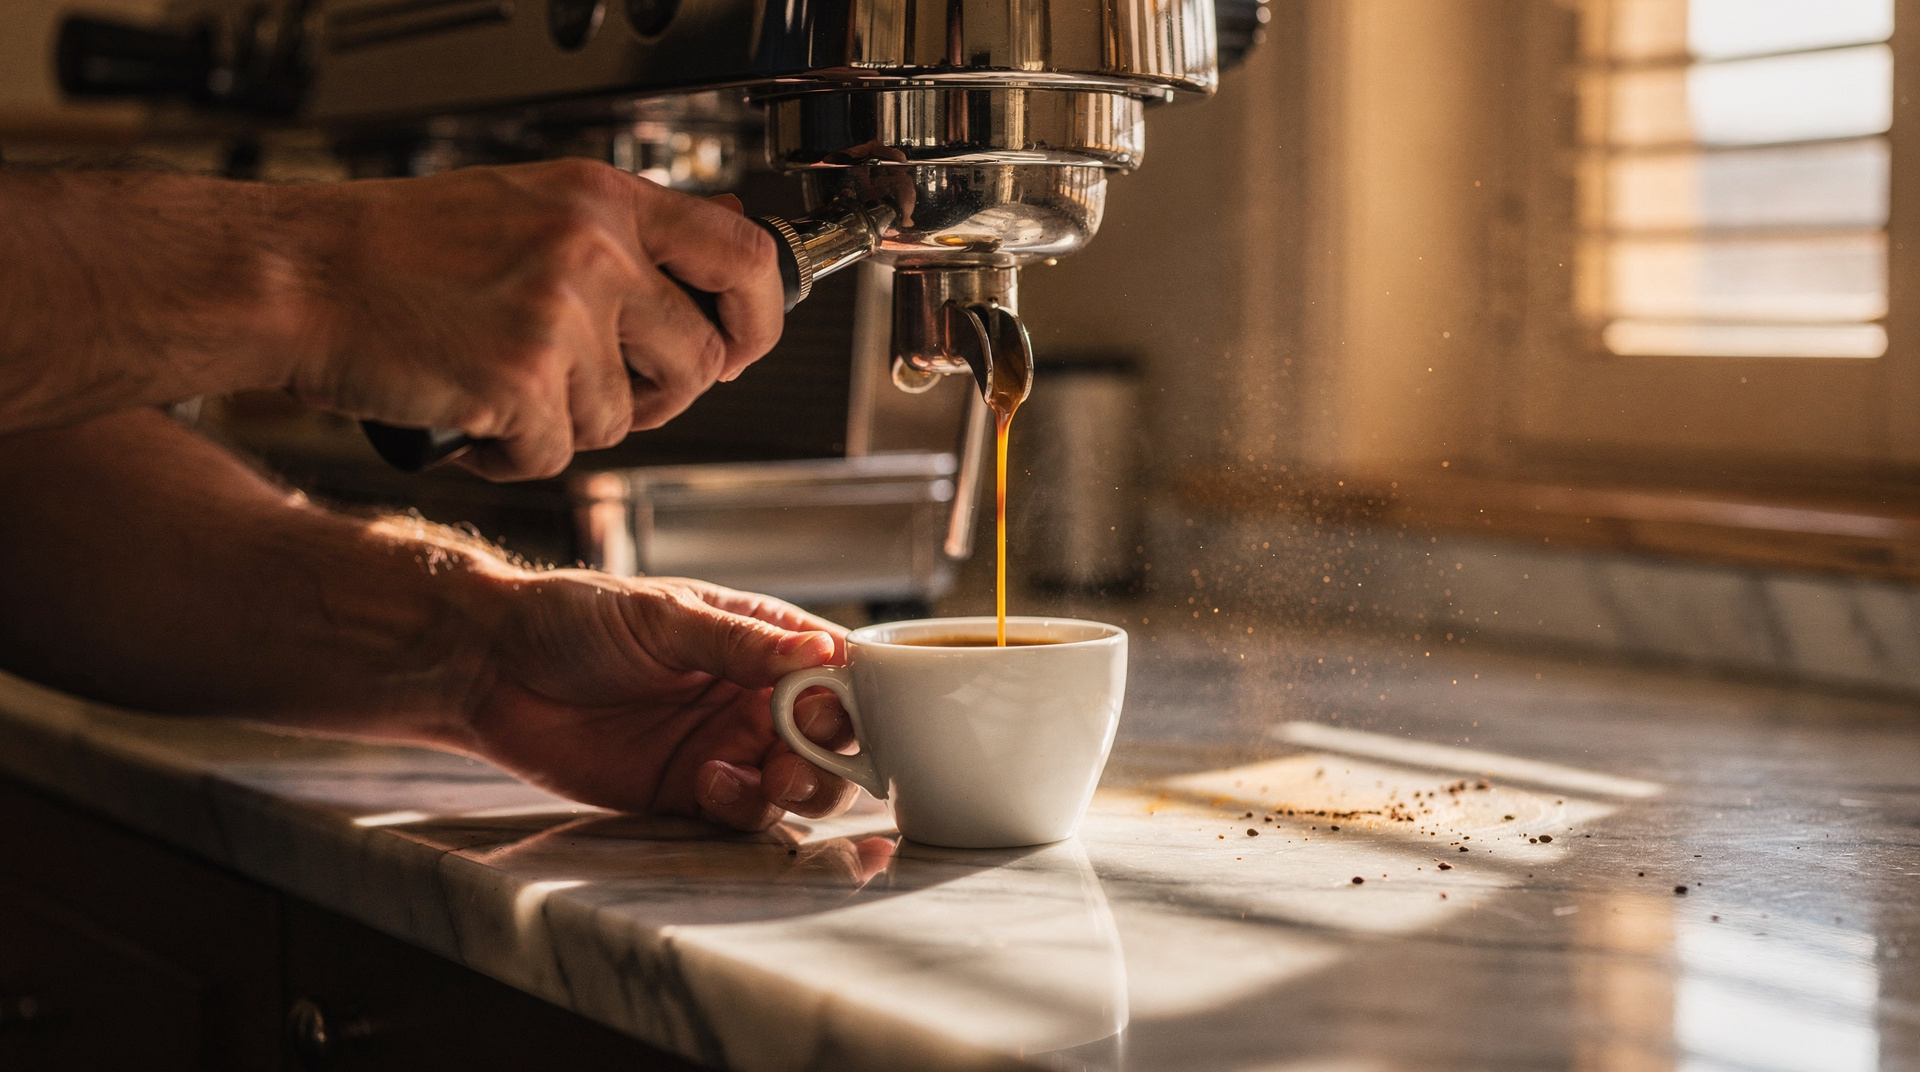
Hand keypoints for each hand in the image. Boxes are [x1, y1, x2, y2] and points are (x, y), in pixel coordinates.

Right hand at [285, 161, 785, 480]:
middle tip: (604, 392)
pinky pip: (559, 452)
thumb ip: (620, 239)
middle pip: (697, 359)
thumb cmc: (398, 250)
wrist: (299, 276)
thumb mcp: (529, 207)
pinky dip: (515, 455)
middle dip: (661, 397)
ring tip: (505, 389)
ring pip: (623, 417)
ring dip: (570, 424)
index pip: (744, 255)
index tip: (740, 347)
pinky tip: (474, 417)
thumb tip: (716, 266)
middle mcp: (594, 250)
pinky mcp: (522, 381)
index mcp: (603, 200)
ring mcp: (561, 315)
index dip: (760, 317)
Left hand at [448, 573, 859, 829]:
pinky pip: (742, 815)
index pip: (838, 670)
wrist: (493, 670)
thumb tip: (822, 650)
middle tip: (799, 752)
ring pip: (800, 785)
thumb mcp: (663, 618)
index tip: (835, 706)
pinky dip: (741, 807)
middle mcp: (753, 698)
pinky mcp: (689, 793)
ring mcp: (726, 747)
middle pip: (833, 740)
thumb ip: (741, 642)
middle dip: (832, 753)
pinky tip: (708, 782)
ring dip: (799, 787)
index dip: (853, 694)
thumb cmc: (575, 620)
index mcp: (761, 640)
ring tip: (769, 777)